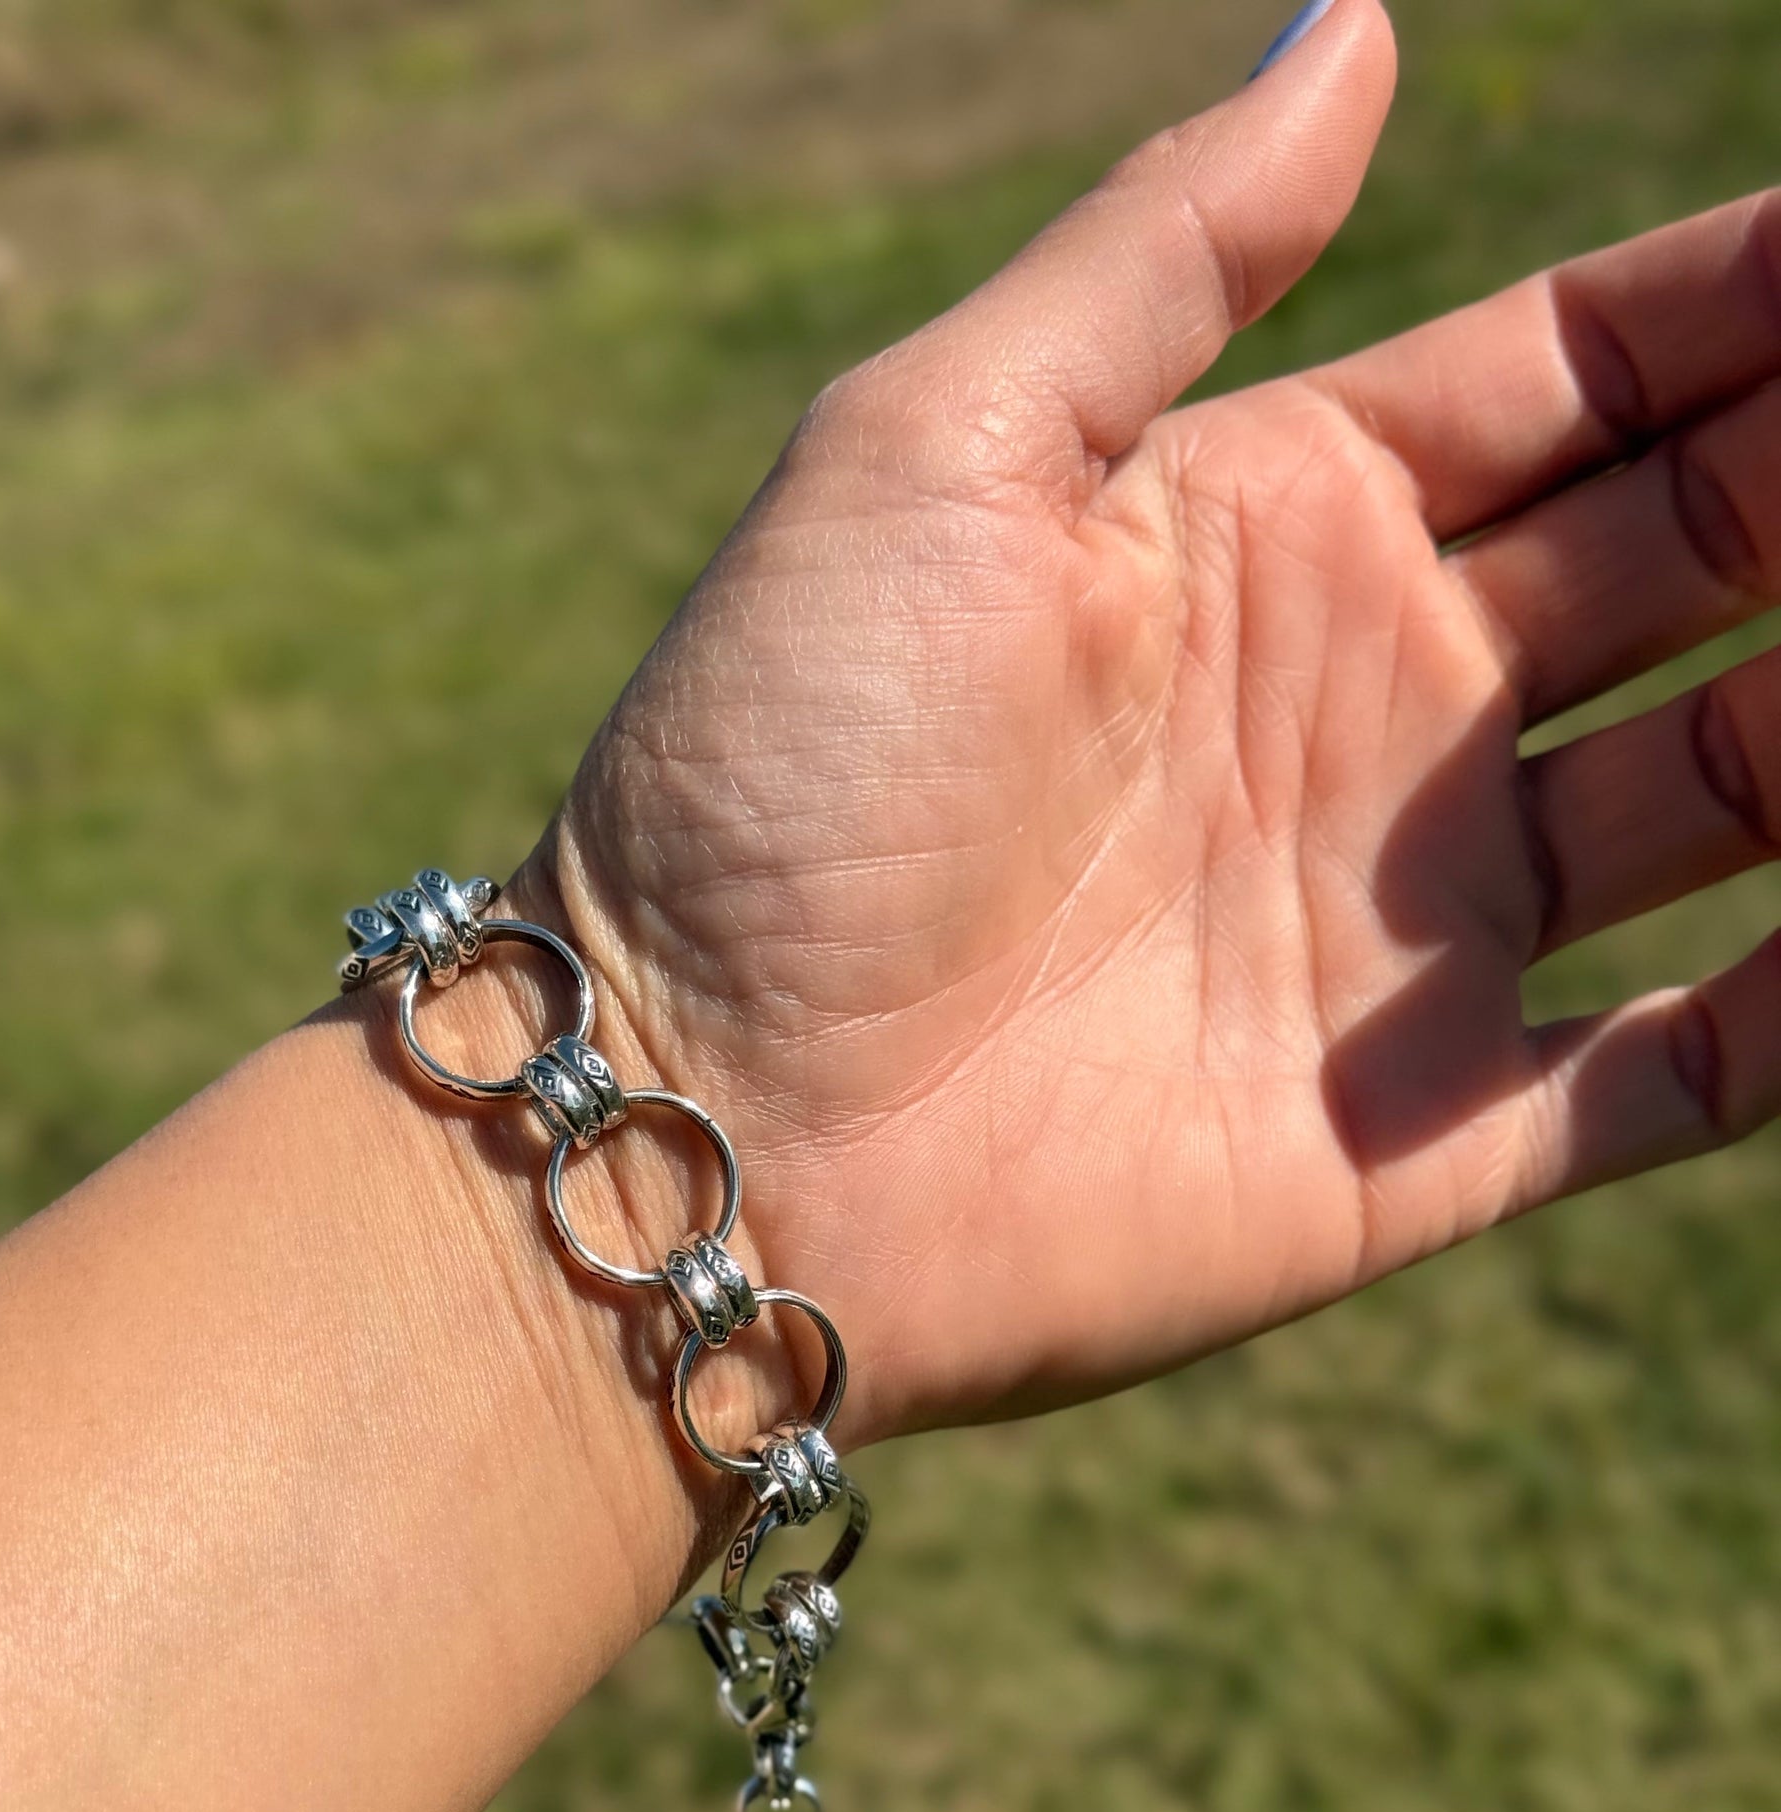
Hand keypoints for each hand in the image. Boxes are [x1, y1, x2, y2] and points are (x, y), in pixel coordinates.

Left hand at [517, 0, 1780, 1442]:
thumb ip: (1161, 257)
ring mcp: (1411, 933)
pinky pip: (1678, 1069)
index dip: (1749, 302)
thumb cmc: (775, 777)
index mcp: (1273, 525)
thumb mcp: (939, 450)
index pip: (1583, 378)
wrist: (694, 1123)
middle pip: (1697, 557)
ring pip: (1734, 793)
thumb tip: (1358, 28)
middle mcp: (1373, 716)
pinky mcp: (1425, 1141)